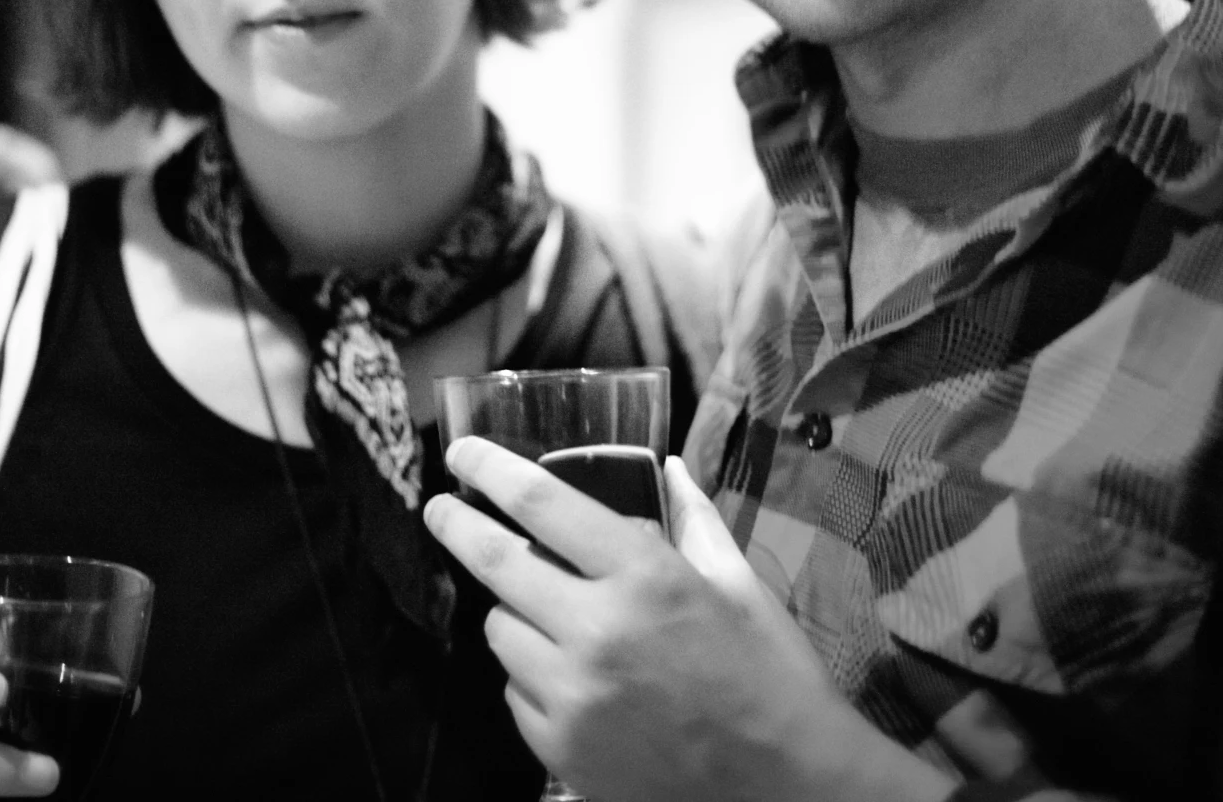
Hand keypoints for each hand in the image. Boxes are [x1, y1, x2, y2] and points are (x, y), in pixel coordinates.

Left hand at [425, 442, 956, 801]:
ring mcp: (571, 695)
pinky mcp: (559, 748)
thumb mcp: (739, 584)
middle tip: (440, 509)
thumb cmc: (768, 673)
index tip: (462, 453)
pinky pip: (515, 691)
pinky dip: (532, 674)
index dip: (491, 470)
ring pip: (499, 632)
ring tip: (553, 617)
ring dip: (514, 612)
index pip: (543, 505)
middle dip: (457, 527)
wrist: (782, 785)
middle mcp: (596, 631)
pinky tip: (573, 677)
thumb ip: (692, 520)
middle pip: (496, 565)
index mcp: (644, 577)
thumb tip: (665, 467)